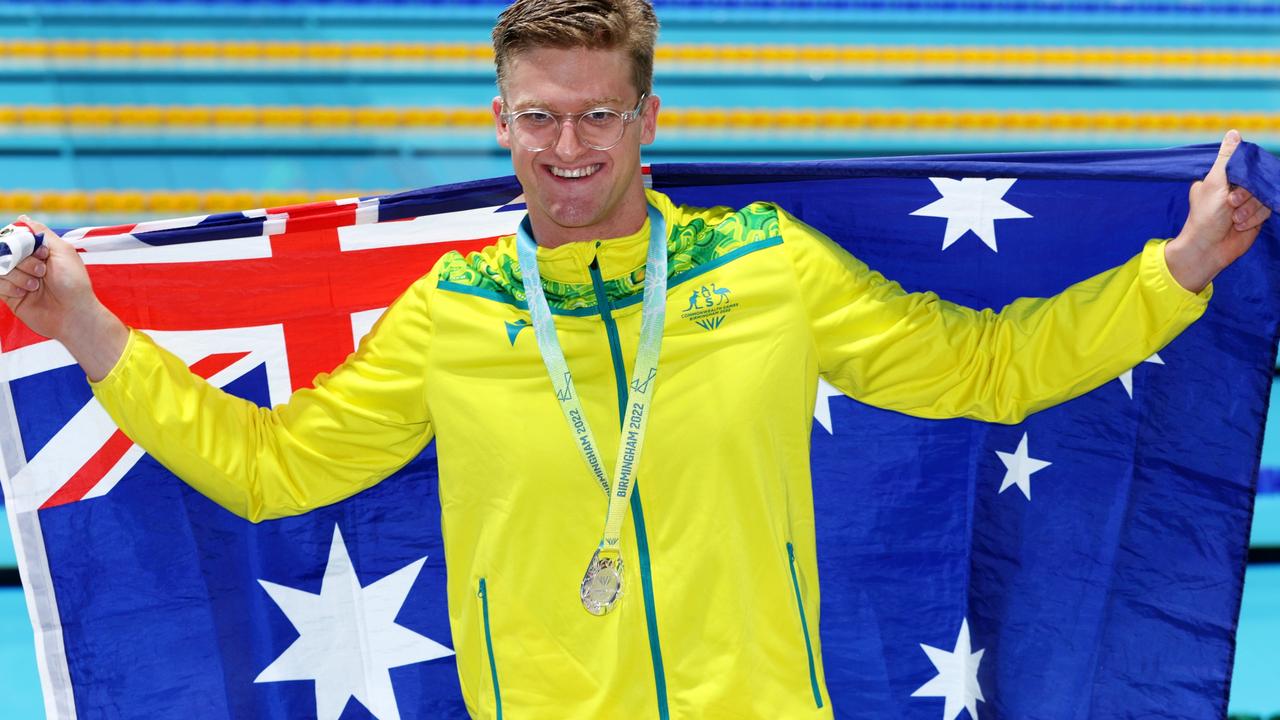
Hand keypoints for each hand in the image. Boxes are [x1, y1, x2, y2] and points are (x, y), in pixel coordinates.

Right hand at [0, 216, 127, 380]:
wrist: (73, 314)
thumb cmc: (73, 282)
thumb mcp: (63, 251)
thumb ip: (42, 233)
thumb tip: (23, 217)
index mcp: (38, 251)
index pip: (15, 238)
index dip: (22, 243)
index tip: (41, 253)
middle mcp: (26, 263)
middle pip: (5, 251)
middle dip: (23, 260)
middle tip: (42, 271)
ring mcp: (17, 279)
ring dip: (18, 275)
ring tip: (36, 285)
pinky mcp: (10, 295)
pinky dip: (10, 286)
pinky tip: (25, 293)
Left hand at [1165, 130, 1272, 292]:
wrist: (1208, 248)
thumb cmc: (1205, 215)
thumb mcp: (1214, 182)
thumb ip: (1227, 159)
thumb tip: (1233, 132)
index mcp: (1221, 176)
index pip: (1245, 164)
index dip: (1245, 175)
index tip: (1236, 185)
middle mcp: (1233, 187)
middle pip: (1257, 179)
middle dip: (1246, 195)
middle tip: (1231, 204)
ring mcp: (1245, 201)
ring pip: (1264, 195)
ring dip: (1250, 208)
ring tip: (1234, 219)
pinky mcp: (1255, 215)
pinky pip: (1266, 209)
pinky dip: (1254, 218)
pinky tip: (1240, 225)